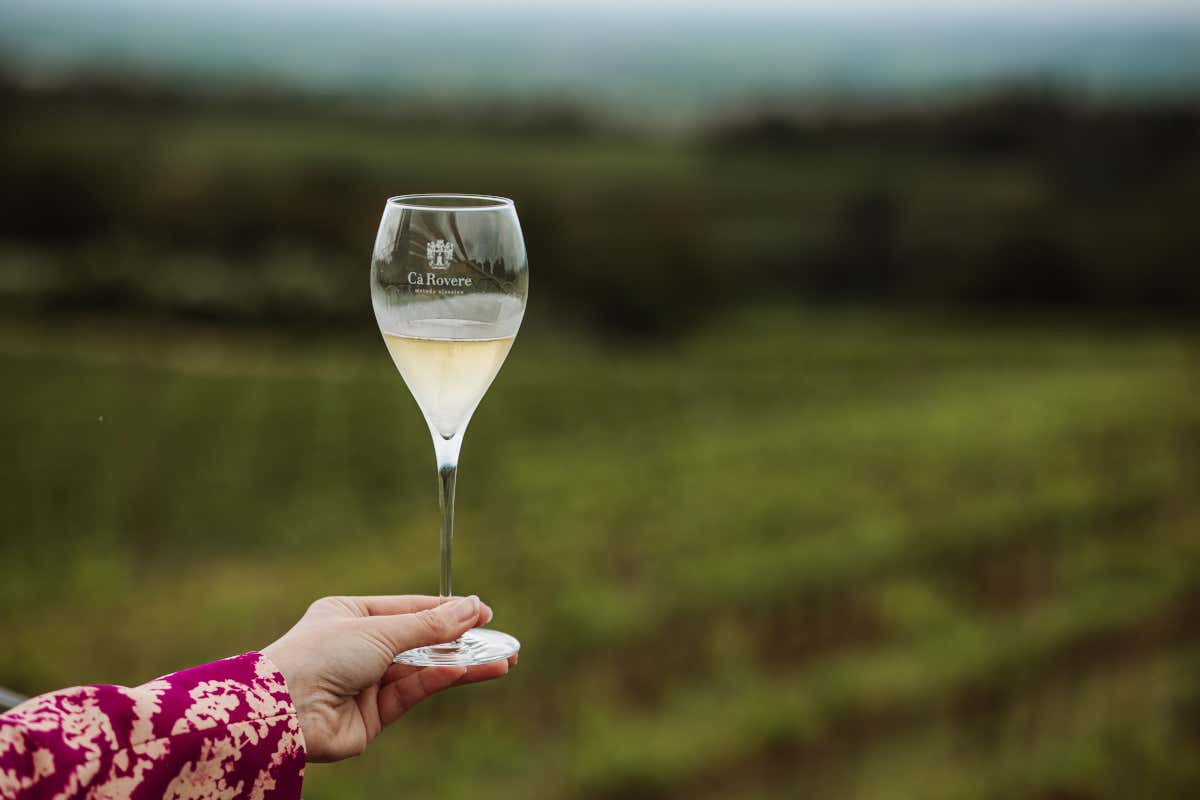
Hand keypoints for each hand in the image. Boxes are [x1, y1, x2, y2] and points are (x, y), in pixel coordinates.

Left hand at [262, 594, 514, 761]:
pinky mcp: (372, 715)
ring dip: (461, 664)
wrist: (285, 710)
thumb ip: (431, 625)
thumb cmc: (322, 654)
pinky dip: (437, 679)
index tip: (482, 612)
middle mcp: (358, 647)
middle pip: (421, 641)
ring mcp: (365, 682)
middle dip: (461, 641)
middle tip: (501, 641)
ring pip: (423, 669)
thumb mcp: (382, 630)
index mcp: (350, 615)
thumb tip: (473, 608)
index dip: (447, 610)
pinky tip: (463, 670)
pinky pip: (412, 691)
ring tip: (501, 661)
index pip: (409, 608)